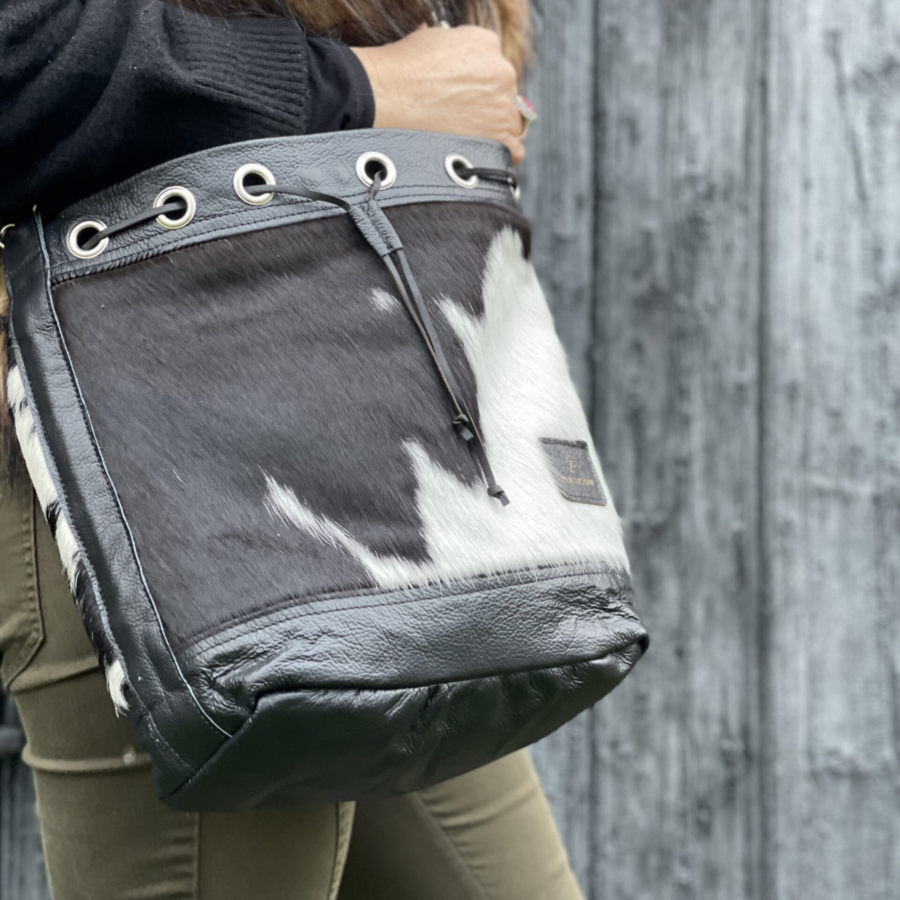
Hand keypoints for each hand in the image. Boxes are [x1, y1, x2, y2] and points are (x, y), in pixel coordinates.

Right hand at [351, 25, 525, 164]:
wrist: (392, 94)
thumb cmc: (405, 67)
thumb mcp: (435, 38)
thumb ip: (456, 48)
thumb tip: (453, 62)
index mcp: (487, 43)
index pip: (493, 61)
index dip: (478, 78)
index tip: (464, 89)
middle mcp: (501, 72)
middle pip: (505, 91)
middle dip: (488, 100)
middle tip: (464, 111)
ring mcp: (501, 107)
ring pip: (514, 120)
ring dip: (500, 125)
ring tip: (481, 133)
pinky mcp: (496, 137)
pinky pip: (514, 148)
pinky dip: (506, 152)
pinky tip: (492, 153)